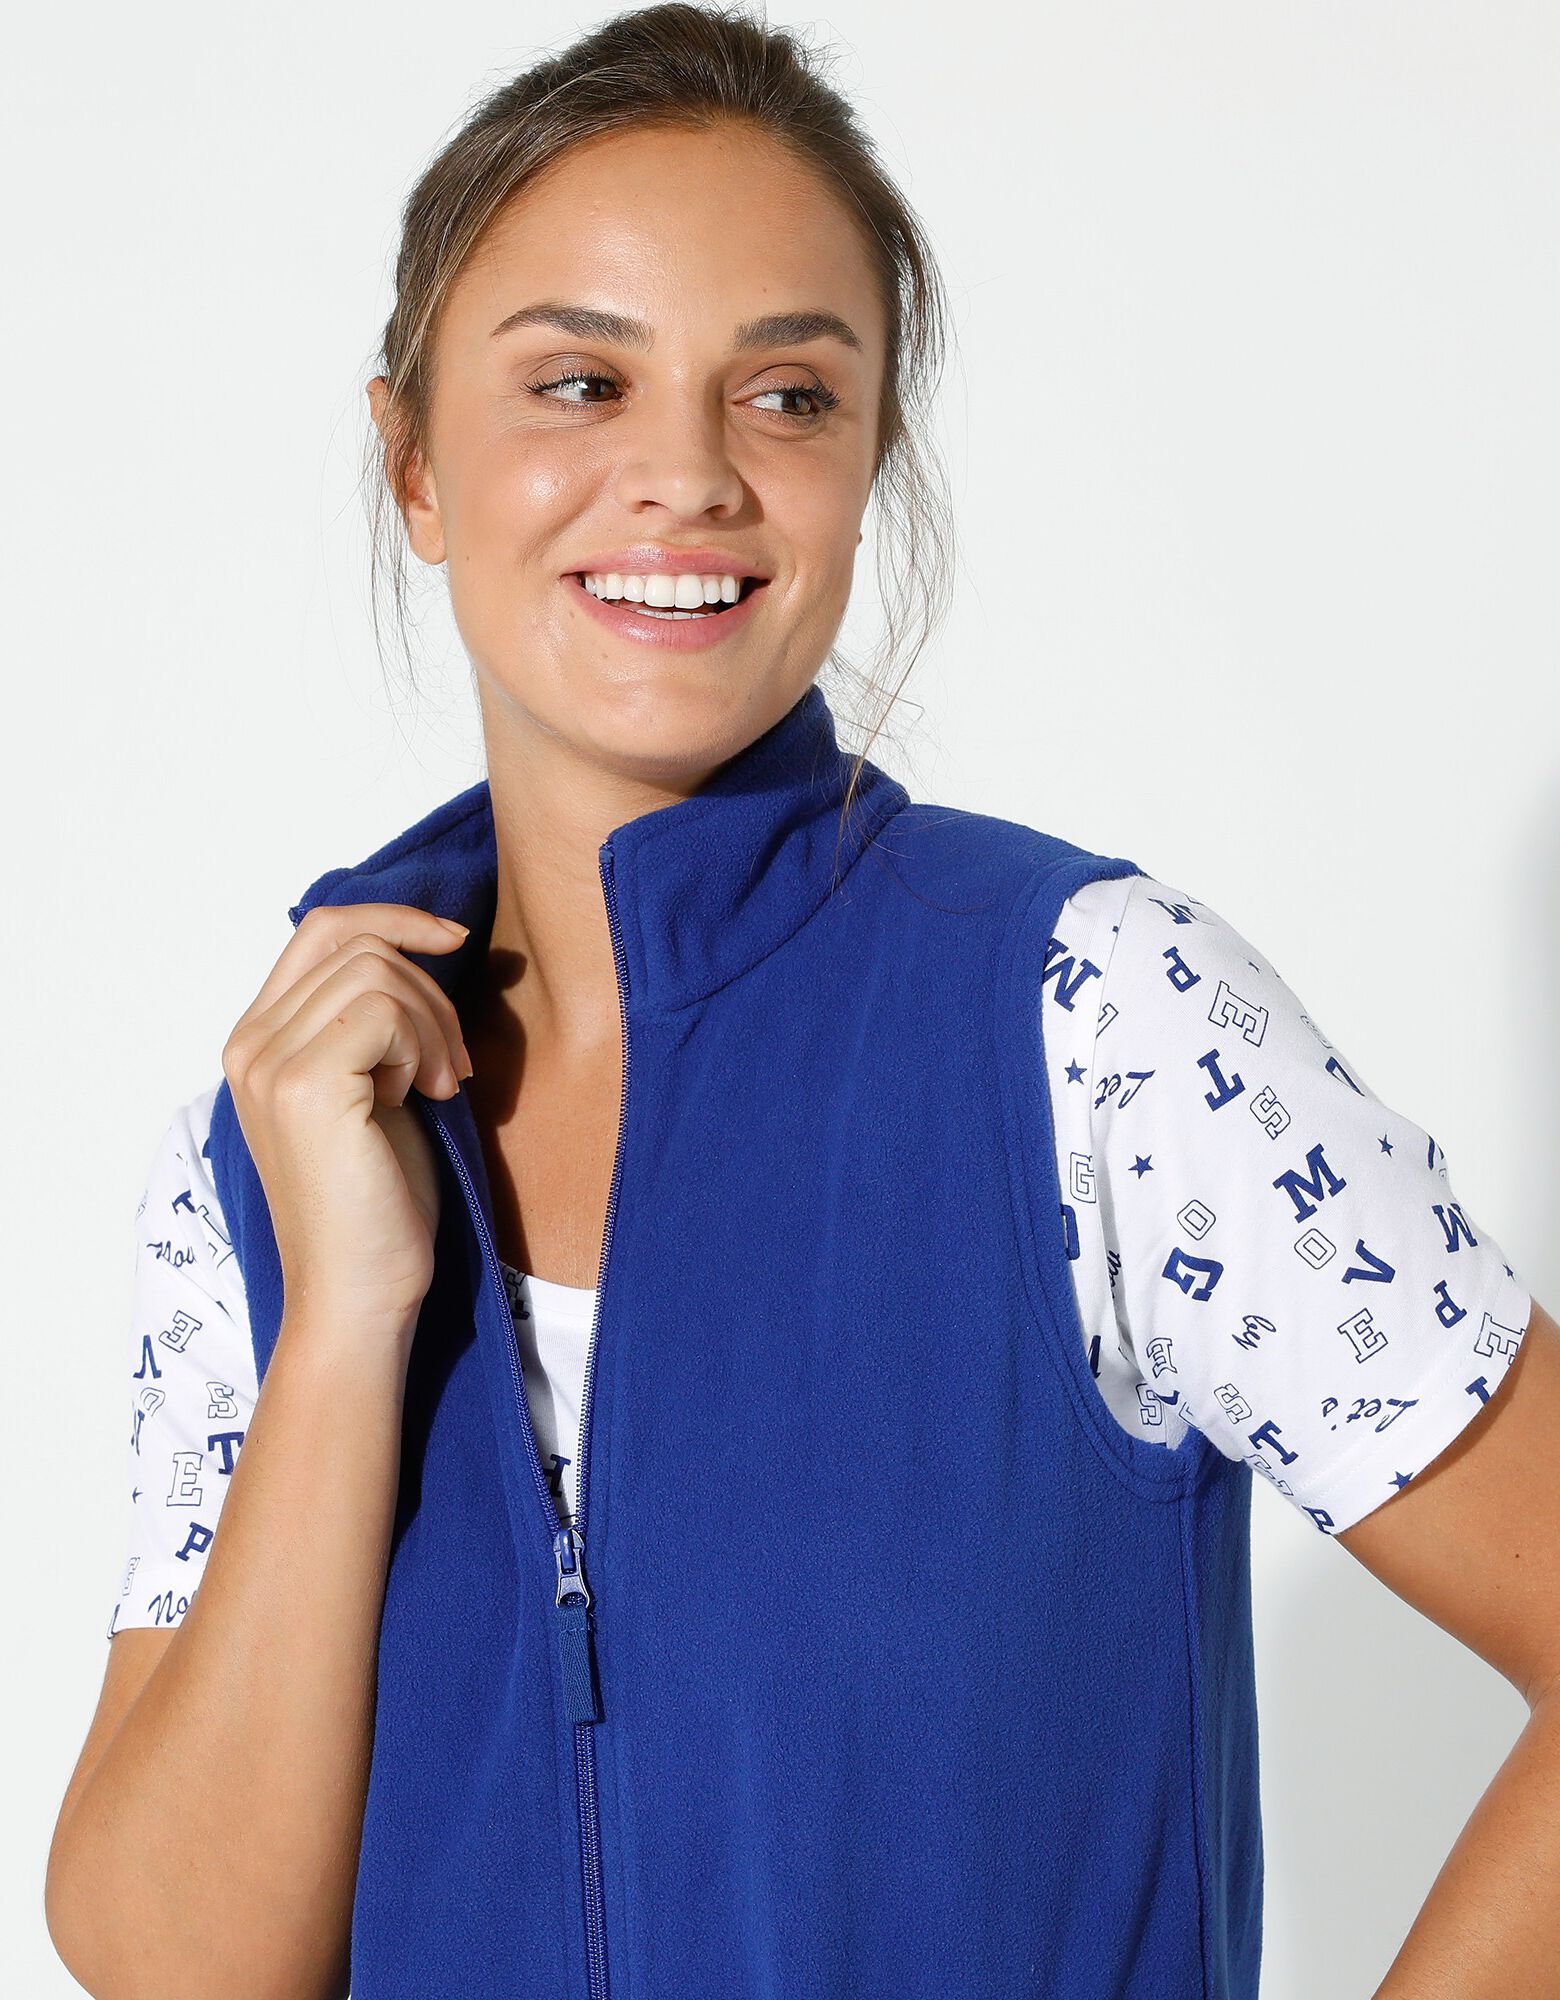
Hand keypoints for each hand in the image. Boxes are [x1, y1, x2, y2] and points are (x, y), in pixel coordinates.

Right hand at [221, 904, 473, 1344]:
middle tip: (454, 1068)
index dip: (394, 919)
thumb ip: (374, 1021)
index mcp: (259, 1040)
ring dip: (432, 1024)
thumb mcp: (376, 1087)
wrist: (361, 1293)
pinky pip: (384, 1009)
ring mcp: (269, 1062)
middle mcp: (249, 1043)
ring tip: (441, 1089)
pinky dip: (424, 1046)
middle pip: (356, 943)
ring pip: (377, 971)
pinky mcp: (304, 1085)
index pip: (322, 929)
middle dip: (429, 992)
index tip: (453, 940)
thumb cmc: (379, 1203)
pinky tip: (428, 1099)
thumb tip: (424, 947)